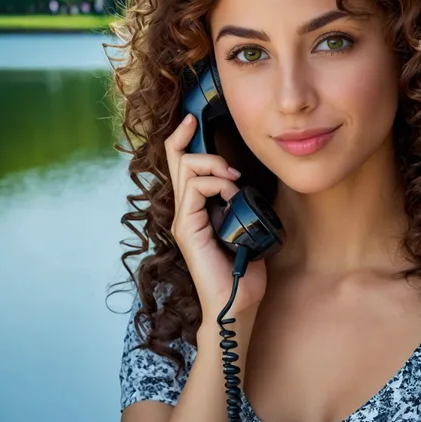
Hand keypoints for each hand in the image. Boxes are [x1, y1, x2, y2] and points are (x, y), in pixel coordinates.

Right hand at [164, 113, 267, 326]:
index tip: (193, 119)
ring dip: (214, 166)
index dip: (183, 139)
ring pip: (187, 168)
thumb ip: (237, 202)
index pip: (181, 165)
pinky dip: (216, 183)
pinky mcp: (187, 228)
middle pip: (176, 160)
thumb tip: (243, 183)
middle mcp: (185, 210)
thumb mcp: (244, 223)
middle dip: (194, 142)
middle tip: (222, 157)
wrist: (238, 301)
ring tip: (234, 181)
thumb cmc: (244, 267)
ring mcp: (184, 218)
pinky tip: (232, 195)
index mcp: (195, 208)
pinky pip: (195, 189)